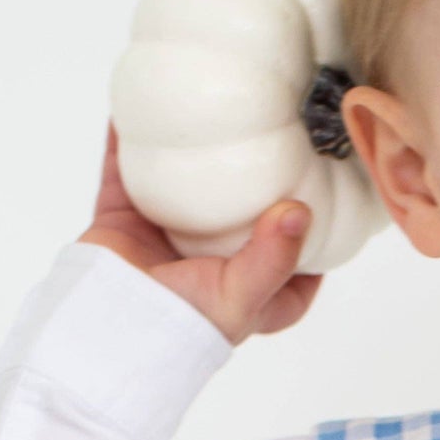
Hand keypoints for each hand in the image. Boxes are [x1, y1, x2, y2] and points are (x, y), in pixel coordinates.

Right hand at [78, 121, 324, 344]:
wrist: (109, 331)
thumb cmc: (185, 324)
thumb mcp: (244, 295)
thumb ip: (275, 256)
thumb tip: (299, 211)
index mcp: (254, 289)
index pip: (300, 258)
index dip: (316, 229)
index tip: (330, 189)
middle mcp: (214, 260)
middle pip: (245, 211)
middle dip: (257, 177)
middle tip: (277, 130)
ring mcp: (168, 237)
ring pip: (188, 184)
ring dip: (194, 151)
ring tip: (209, 109)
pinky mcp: (125, 219)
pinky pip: (125, 171)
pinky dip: (128, 141)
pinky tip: (141, 108)